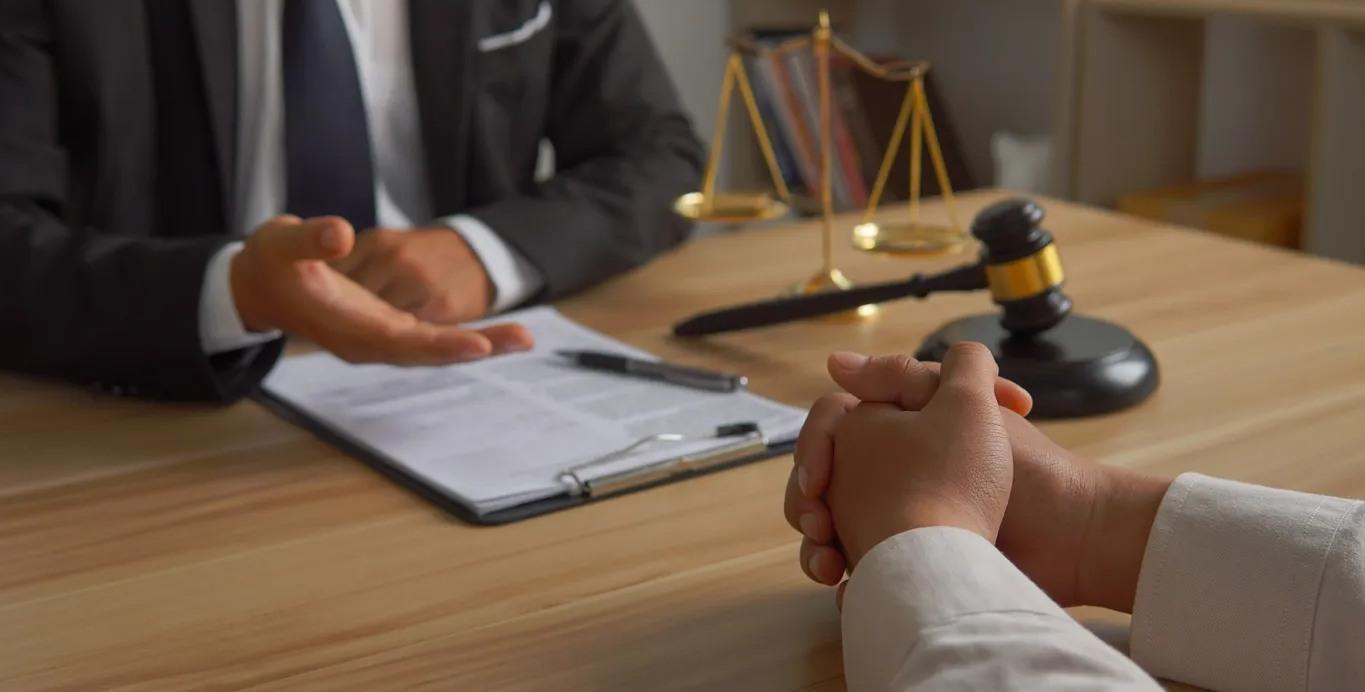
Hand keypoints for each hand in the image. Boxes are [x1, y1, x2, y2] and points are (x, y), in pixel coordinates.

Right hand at [231, 215, 532, 363]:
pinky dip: (467, 333)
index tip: (477, 344)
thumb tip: (339, 232)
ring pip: (439, 344)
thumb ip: (307, 240)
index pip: (400, 342)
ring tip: (525, 336)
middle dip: (478, 346)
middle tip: (524, 338)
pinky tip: (501, 332)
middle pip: (431, 350)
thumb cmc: (269, 265)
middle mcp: (372, 341)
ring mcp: (385, 335)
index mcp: (348, 331)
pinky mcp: (393, 323)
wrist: (263, 285)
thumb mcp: (279, 244)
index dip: (439, 345)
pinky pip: (436, 334)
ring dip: (482, 343)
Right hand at [822, 343, 1014, 567]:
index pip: (829, 433)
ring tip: (831, 563)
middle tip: (820, 523)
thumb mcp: (964, 406)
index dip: (814, 452)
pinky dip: (848, 579)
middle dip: (809, 506)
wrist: (1070, 541)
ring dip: (818, 548)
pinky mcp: (913, 565)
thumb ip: (904, 375)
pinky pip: (859, 572)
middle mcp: (893, 474)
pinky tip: (850, 585)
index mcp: (902, 434)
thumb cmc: (1028, 473)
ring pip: (829, 530)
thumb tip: (835, 364)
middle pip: (820, 485)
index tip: (819, 478)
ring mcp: (899, 521)